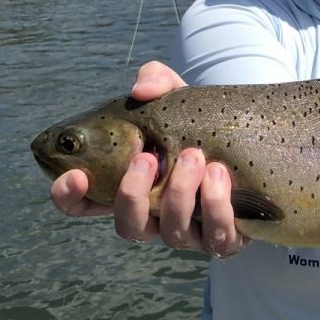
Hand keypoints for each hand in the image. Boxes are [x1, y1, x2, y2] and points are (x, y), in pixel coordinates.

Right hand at [49, 60, 246, 256]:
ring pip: (171, 233)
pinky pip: (216, 237)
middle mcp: (153, 216)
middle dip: (132, 194)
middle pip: (128, 225)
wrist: (250, 137)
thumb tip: (141, 91)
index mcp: (127, 185)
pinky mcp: (223, 238)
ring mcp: (188, 231)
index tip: (75, 174)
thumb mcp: (175, 95)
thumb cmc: (198, 121)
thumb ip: (155, 81)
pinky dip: (216, 206)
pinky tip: (219, 174)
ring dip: (179, 195)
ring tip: (194, 157)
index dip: (68, 197)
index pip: (81, 205)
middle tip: (148, 157)